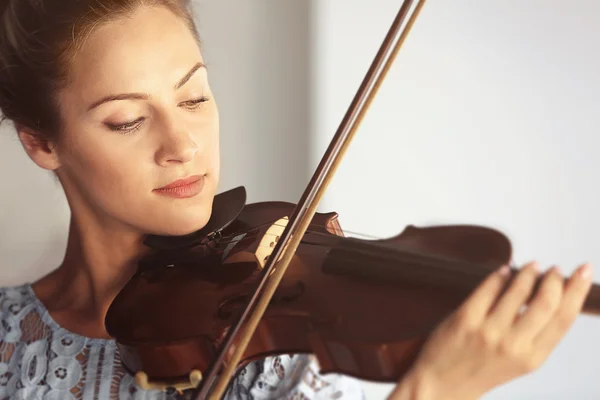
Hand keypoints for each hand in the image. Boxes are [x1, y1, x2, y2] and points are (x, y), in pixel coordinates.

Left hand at [388, 261, 592, 399]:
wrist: (441, 385)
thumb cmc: (480, 370)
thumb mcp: (518, 362)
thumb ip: (535, 335)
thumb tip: (553, 296)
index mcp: (532, 358)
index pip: (564, 318)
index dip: (577, 291)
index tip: (584, 272)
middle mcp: (513, 345)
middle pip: (546, 302)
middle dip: (555, 279)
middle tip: (555, 269)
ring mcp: (488, 331)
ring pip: (518, 290)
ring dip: (528, 272)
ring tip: (532, 266)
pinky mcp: (465, 319)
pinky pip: (488, 288)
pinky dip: (500, 274)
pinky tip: (504, 270)